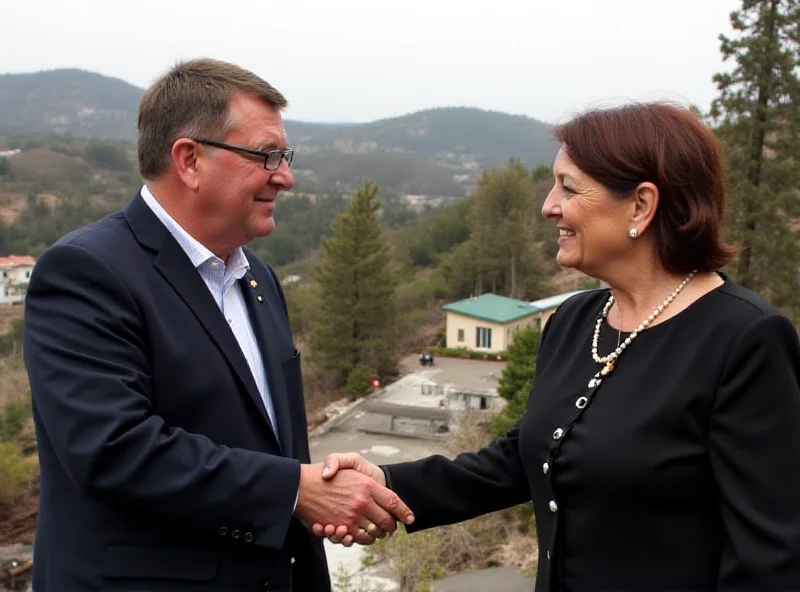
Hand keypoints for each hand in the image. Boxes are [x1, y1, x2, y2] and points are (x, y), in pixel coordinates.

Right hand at [294, 462, 412, 546]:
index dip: (404, 511)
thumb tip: (376, 486)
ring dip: (377, 534)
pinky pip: (358, 539)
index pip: (393, 501)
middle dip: (391, 526)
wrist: (301, 487)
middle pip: (387, 521)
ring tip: (377, 531)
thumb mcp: (346, 460)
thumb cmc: (325, 473)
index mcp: (368, 485)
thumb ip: (360, 466)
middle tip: (390, 526)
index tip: (411, 518)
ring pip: (374, 532)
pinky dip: (362, 539)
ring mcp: (352, 517)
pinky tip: (360, 533)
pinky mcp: (341, 528)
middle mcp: (363, 502)